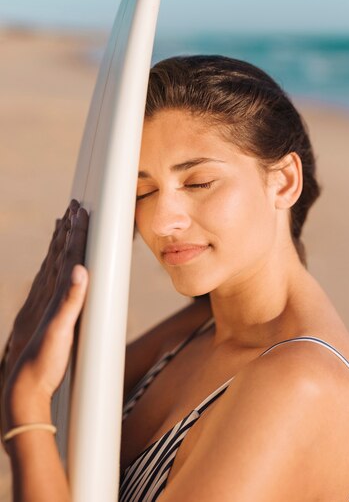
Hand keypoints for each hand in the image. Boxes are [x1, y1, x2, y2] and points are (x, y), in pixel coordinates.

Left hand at [1, 201, 88, 436]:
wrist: (22, 387)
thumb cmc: (43, 362)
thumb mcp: (59, 332)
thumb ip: (70, 301)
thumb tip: (80, 269)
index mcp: (53, 295)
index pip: (67, 257)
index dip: (75, 234)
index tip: (81, 212)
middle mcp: (45, 295)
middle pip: (58, 255)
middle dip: (67, 230)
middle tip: (73, 207)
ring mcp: (41, 304)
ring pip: (52, 266)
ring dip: (58, 243)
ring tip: (62, 225)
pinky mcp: (41, 315)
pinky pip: (47, 281)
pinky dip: (52, 265)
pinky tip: (53, 266)